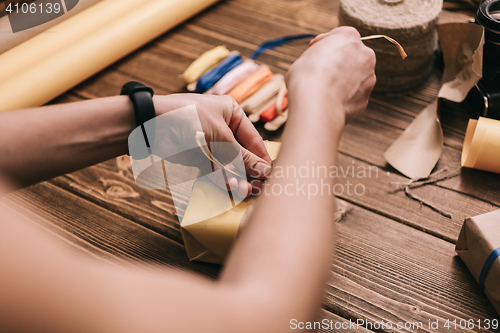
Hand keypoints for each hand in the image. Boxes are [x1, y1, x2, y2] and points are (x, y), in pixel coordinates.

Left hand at [151, 94, 271, 197]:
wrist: (149, 125)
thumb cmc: (187, 118)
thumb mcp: (220, 136)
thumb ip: (241, 156)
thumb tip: (264, 170)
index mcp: (232, 114)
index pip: (254, 140)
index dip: (262, 159)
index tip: (272, 176)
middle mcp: (224, 129)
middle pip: (243, 155)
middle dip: (250, 172)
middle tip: (259, 188)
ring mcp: (211, 145)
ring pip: (230, 166)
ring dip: (237, 179)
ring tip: (244, 191)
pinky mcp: (199, 158)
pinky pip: (216, 173)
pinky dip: (222, 182)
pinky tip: (230, 189)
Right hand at [286, 27, 375, 124]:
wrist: (316, 104)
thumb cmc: (307, 77)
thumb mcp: (307, 55)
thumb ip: (320, 54)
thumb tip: (321, 61)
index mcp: (349, 36)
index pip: (339, 35)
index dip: (325, 44)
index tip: (314, 52)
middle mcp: (364, 54)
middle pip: (352, 55)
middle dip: (339, 62)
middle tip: (321, 72)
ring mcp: (368, 77)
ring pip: (356, 76)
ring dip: (344, 80)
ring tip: (325, 89)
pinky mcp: (365, 98)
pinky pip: (354, 94)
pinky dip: (344, 97)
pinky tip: (329, 101)